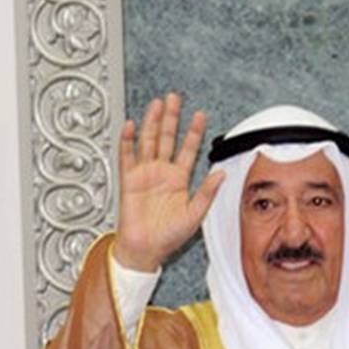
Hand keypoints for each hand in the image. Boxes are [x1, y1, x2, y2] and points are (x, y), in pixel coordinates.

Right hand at [113, 93, 225, 271]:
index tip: (200, 115)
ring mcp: (145, 174)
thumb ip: (207, 193)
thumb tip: (221, 174)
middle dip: (171, 118)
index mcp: (179, 180)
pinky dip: (128, 141)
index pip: (188, 149)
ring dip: (152, 123)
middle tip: (174, 99)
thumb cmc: (168, 238)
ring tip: (156, 105)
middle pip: (167, 138)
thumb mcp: (195, 215)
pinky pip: (127, 156)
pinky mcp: (129, 180)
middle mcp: (162, 173)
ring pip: (149, 142)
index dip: (194, 132)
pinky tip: (131, 126)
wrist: (145, 250)